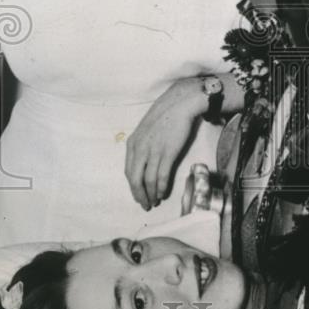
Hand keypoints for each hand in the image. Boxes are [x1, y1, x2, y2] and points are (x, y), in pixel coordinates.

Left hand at [125, 78, 205, 210]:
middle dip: (140, 195)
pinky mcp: (167, 152)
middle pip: (135, 179)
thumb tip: (144, 163)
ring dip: (151, 194)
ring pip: (148, 180)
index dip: (133, 187)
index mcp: (132, 144)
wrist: (179, 104)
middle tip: (145, 204)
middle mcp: (140, 149)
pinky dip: (161, 188)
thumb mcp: (145, 131)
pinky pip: (161, 176)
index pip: (129, 172)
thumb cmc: (164, 116)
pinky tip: (163, 193)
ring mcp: (153, 151)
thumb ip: (142, 146)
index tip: (138, 195)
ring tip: (155, 201)